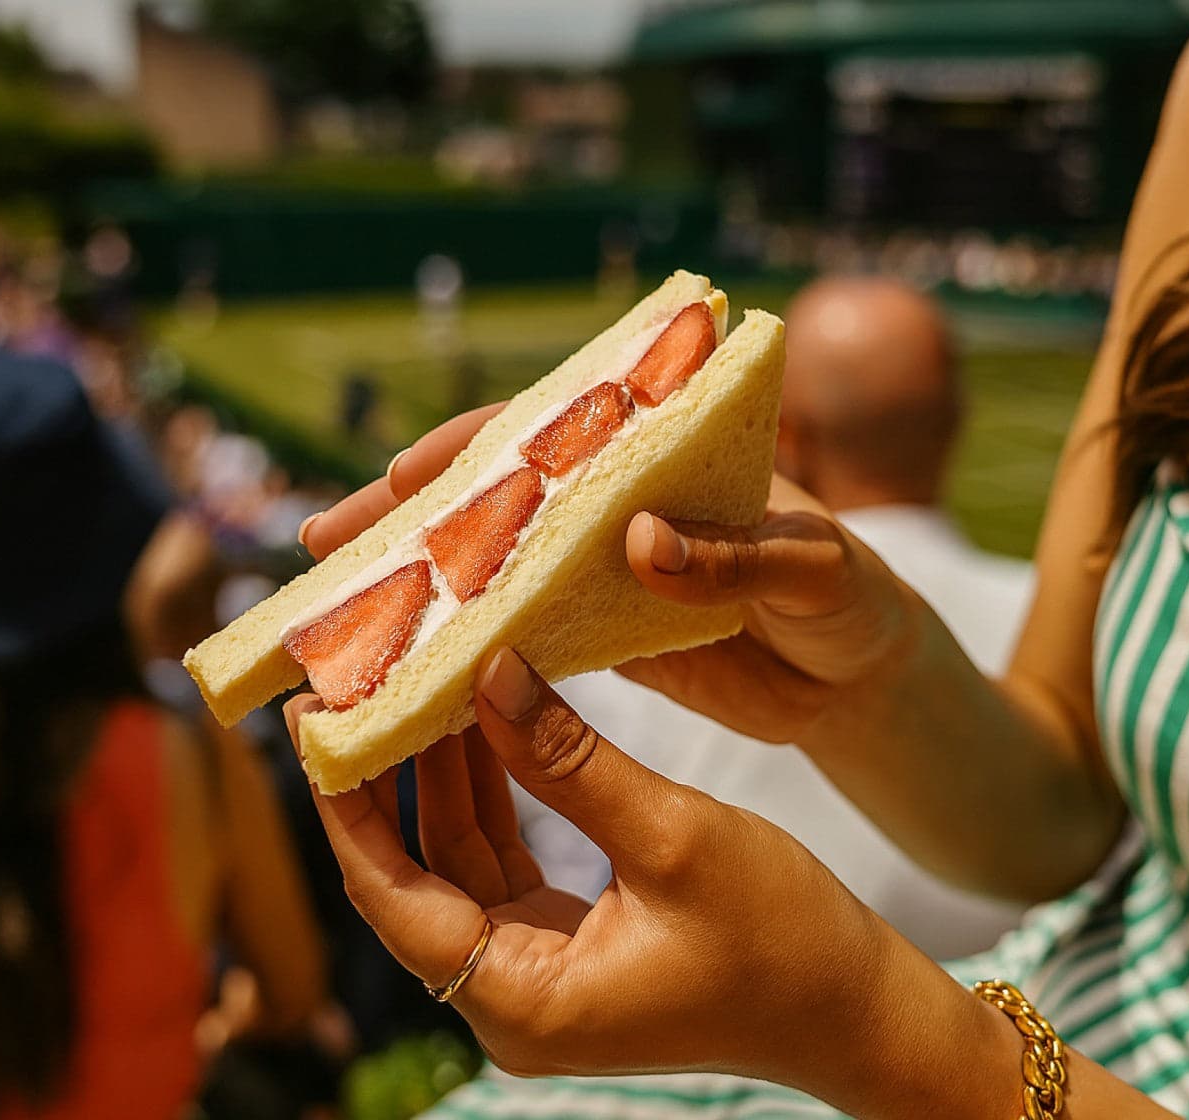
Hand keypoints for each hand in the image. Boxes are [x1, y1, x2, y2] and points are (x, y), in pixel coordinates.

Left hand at [283, 652, 1018, 1114]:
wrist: (857, 1007)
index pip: (392, 895)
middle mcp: (512, 999)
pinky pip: (506, 864)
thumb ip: (570, 759)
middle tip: (361, 682)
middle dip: (388, 779)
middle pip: (414, 877)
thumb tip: (488, 673)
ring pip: (460, 863)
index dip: (345, 805)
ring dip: (445, 777)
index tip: (313, 718)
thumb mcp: (674, 837)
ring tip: (426, 682)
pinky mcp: (571, 947)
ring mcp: (540, 975)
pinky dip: (496, 797)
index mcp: (522, 1001)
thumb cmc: (784, 940)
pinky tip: (490, 726)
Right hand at [300, 406, 920, 746]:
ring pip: (494, 568)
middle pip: (499, 498)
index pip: (558, 430)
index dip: (479, 449)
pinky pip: (521, 639)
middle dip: (411, 518)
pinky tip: (410, 671)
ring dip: (421, 586)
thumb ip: (738, 556)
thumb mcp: (813, 568)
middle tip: (324, 544)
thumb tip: (642, 540)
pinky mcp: (602, 639)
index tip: (408, 474)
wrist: (865, 675)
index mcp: (665, 455)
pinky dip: (466, 651)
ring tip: (339, 611)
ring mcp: (601, 573)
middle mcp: (617, 505)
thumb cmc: (853, 595)